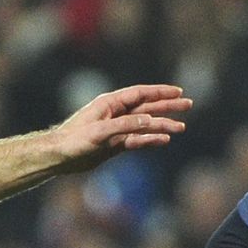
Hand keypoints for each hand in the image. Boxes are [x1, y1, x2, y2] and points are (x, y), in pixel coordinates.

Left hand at [48, 84, 192, 172]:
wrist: (59, 156)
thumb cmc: (74, 139)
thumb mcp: (100, 132)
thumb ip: (125, 125)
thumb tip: (150, 120)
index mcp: (110, 104)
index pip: (140, 94)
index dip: (160, 92)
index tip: (178, 91)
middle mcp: (115, 114)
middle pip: (147, 107)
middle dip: (167, 106)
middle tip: (188, 105)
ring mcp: (116, 129)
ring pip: (144, 125)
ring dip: (162, 125)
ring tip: (181, 127)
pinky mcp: (115, 144)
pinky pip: (137, 140)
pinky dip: (150, 140)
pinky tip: (164, 141)